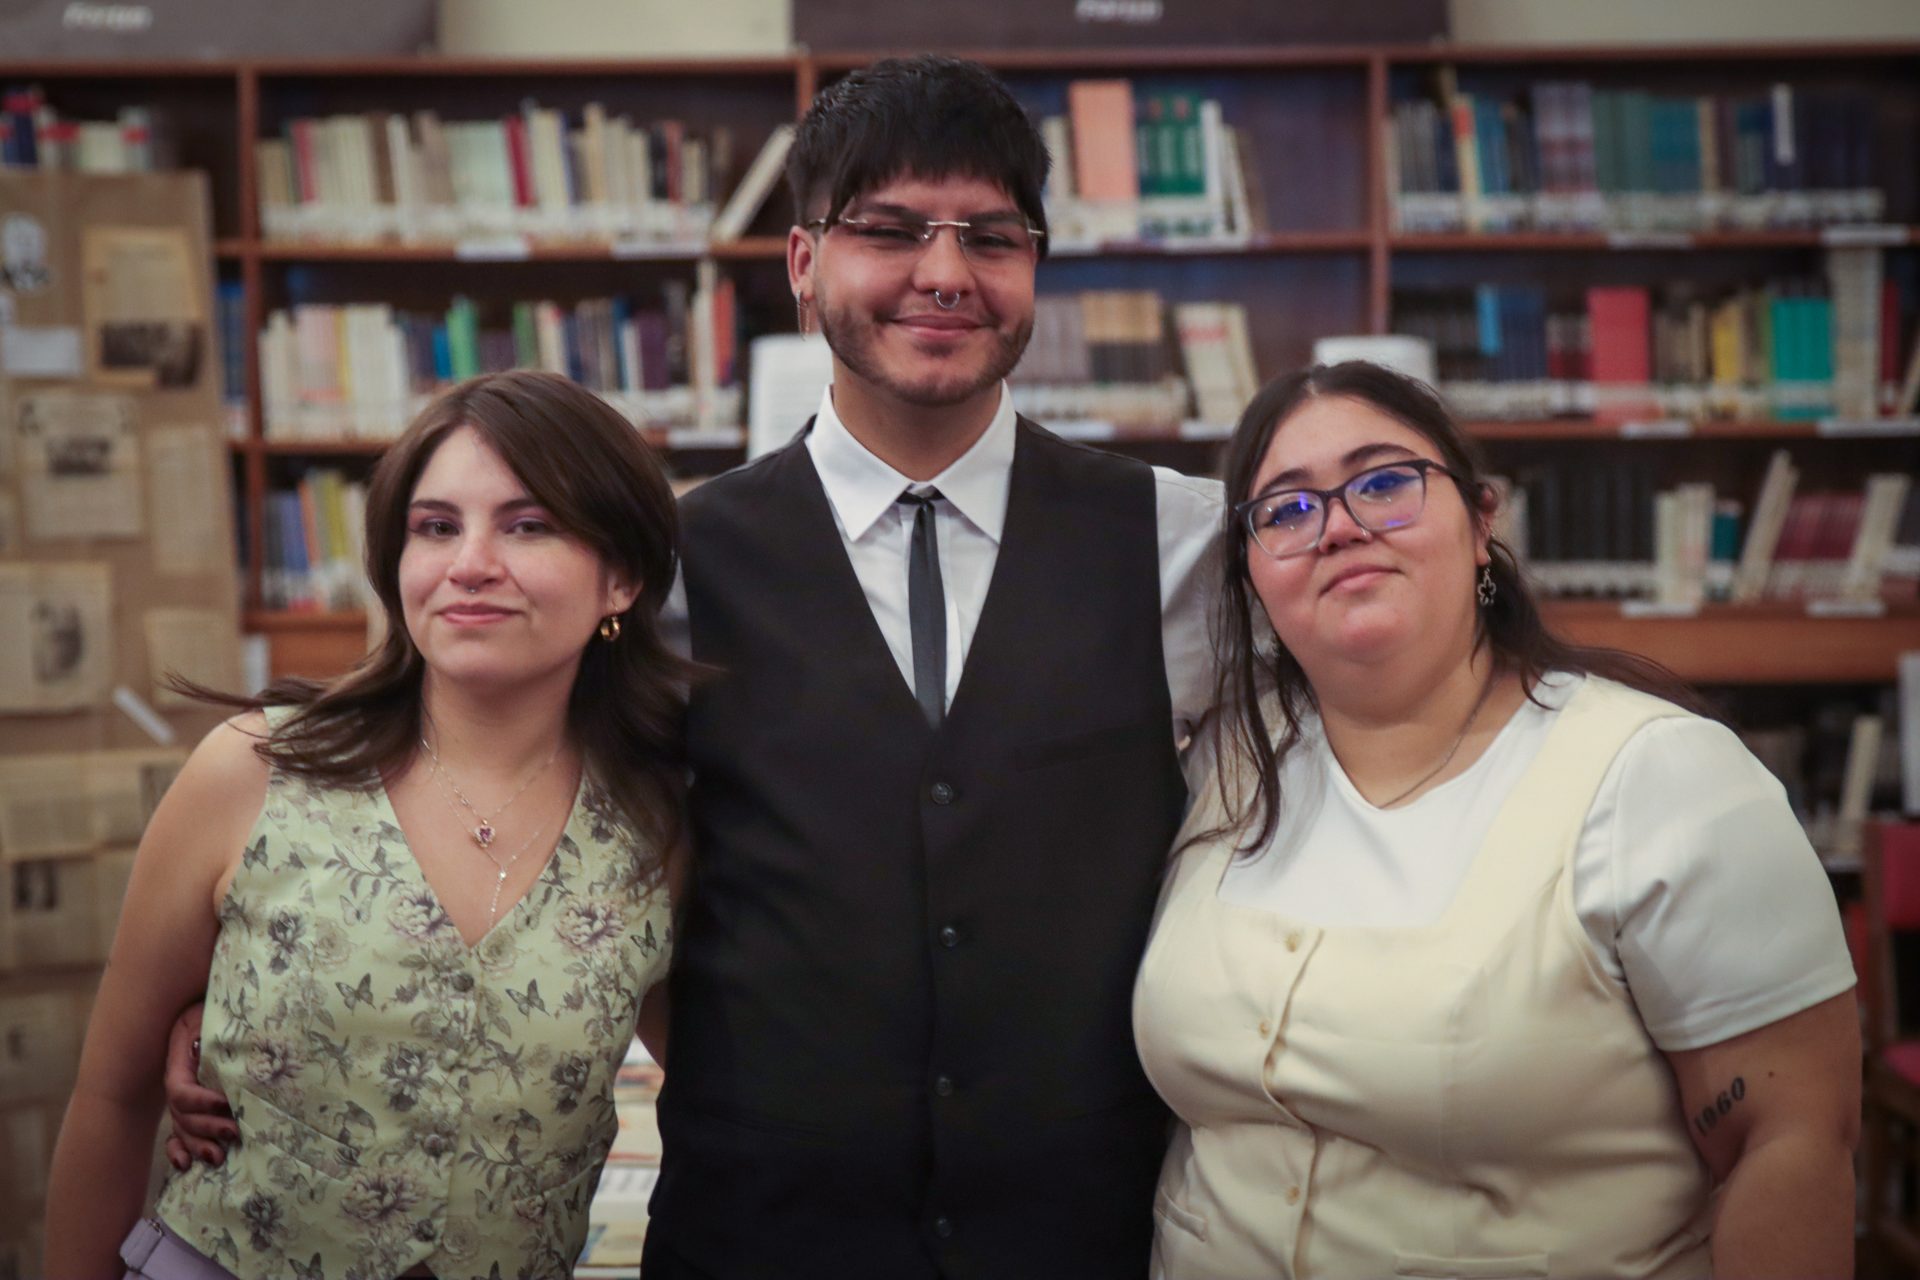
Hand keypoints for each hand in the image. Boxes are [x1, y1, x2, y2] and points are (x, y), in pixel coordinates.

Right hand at [162, 1003, 234, 1169]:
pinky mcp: (195, 1103)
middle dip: (207, 1126)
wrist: (220, 1002)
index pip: (179, 1089)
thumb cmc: (226, 1005)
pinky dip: (179, 1148)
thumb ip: (224, 1031)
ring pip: (181, 1126)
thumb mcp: (220, 1012)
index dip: (200, 1101)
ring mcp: (185, 1092)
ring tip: (218, 1156)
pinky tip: (185, 1164)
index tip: (227, 1103)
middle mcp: (179, 1077)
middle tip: (234, 1131)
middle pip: (181, 1113)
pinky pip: (178, 1131)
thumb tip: (243, 1047)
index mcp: (180, 1055)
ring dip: (197, 1143)